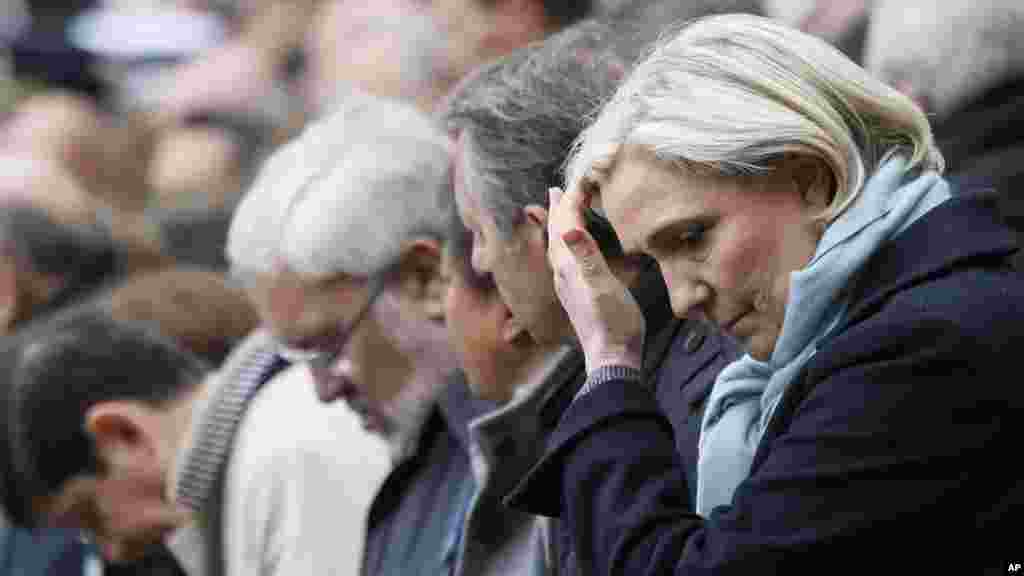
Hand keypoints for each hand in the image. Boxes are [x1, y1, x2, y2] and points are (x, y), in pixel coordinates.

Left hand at [547, 186, 644, 373]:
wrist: (611, 357)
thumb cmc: (611, 323)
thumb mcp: (602, 287)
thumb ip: (586, 257)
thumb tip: (569, 228)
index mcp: (568, 266)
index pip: (567, 223)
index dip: (574, 198)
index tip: (582, 176)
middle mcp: (563, 272)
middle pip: (557, 232)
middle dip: (560, 208)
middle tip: (558, 187)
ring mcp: (568, 283)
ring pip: (559, 245)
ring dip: (560, 224)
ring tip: (560, 211)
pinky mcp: (577, 292)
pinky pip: (566, 258)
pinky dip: (568, 243)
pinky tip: (572, 249)